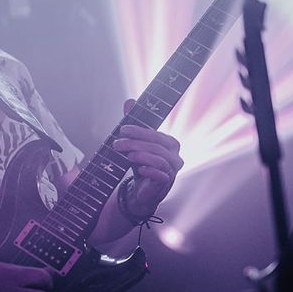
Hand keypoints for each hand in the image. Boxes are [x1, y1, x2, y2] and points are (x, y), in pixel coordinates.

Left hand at [112, 99, 183, 216]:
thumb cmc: (142, 164)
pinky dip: (149, 169)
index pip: (155, 134)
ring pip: (158, 158)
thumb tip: (129, 101)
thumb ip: (134, 125)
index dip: (139, 131)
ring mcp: (172, 170)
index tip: (122, 129)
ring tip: (126, 155)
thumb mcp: (136, 144)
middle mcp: (175, 156)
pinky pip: (160, 174)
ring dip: (141, 155)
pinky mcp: (166, 183)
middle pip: (156, 145)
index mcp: (170, 143)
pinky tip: (139, 169)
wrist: (142, 190)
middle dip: (135, 143)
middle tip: (117, 144)